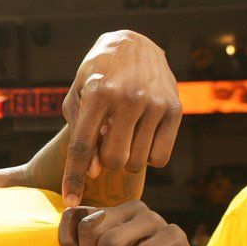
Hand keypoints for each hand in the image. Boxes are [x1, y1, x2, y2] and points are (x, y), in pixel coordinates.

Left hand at [61, 31, 182, 205]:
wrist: (133, 44)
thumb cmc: (96, 76)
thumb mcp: (76, 95)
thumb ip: (79, 133)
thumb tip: (96, 172)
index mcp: (98, 94)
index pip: (82, 147)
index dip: (74, 178)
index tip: (70, 202)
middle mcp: (128, 98)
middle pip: (113, 160)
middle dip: (106, 164)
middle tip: (107, 148)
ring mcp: (155, 103)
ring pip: (137, 161)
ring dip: (127, 161)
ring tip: (124, 140)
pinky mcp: (176, 108)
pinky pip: (161, 157)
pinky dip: (149, 158)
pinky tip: (142, 141)